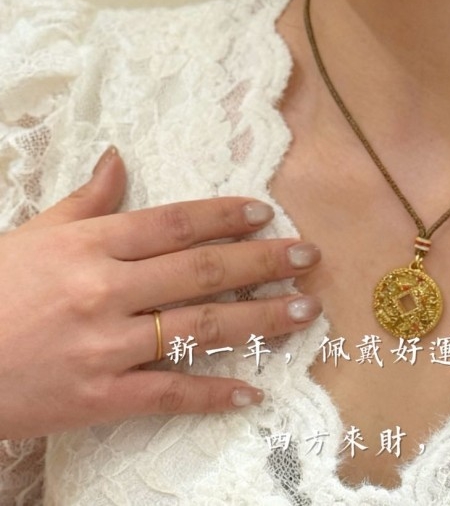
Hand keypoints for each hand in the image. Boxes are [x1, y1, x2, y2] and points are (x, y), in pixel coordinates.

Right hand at [0, 147, 321, 438]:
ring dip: (259, 318)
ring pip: (199, 328)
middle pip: (201, 270)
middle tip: (308, 257)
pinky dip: (213, 393)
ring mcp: (105, 347)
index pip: (175, 223)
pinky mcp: (97, 399)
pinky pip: (168, 395)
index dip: (225, 216)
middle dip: (262, 261)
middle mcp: (106, 290)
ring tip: (304, 311)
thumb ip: (85, 200)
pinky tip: (253, 390)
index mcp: (91, 244)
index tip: (266, 214)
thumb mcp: (33, 234)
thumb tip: (119, 158)